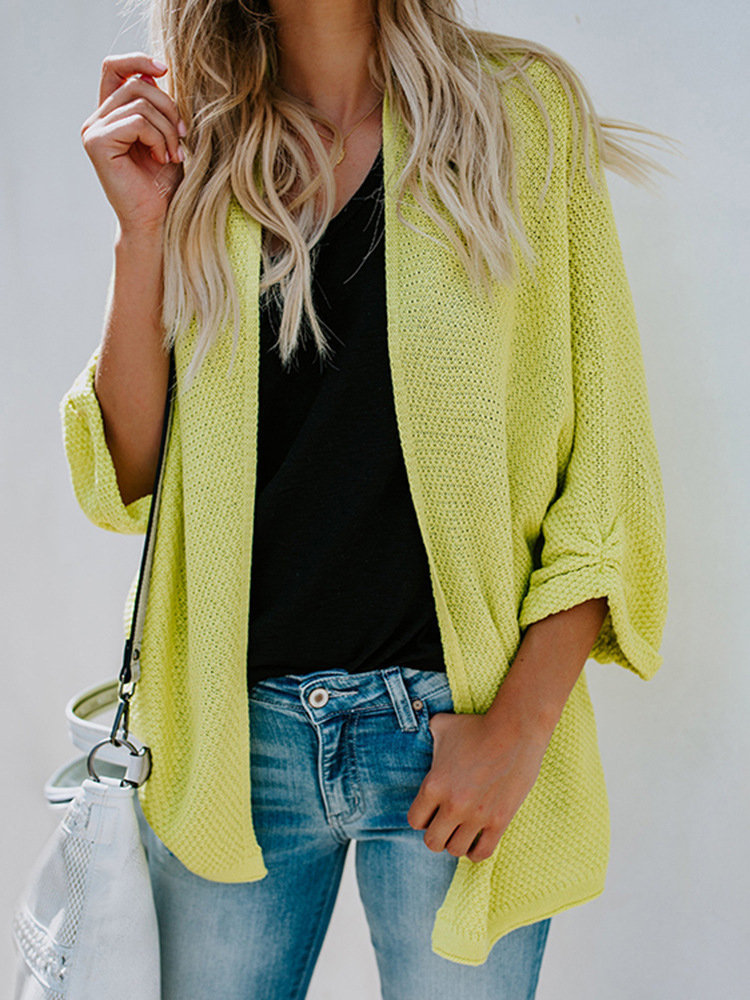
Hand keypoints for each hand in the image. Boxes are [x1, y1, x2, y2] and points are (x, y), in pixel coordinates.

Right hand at [80, 52, 185, 235]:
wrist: (156, 219)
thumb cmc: (163, 183)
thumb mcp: (165, 136)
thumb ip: (157, 106)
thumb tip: (154, 72)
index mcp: (110, 115)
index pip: (115, 68)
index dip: (138, 59)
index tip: (165, 69)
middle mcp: (97, 120)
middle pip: (136, 83)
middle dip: (168, 107)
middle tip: (182, 136)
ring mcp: (93, 131)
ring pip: (140, 103)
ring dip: (167, 129)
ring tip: (172, 154)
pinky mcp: (97, 143)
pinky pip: (137, 121)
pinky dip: (158, 139)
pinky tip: (161, 159)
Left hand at [406, 709, 549, 862]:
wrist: (515, 731)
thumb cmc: (477, 727)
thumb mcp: (442, 726)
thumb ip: (426, 733)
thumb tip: (421, 729)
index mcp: (434, 785)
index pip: (414, 821)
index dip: (421, 817)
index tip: (431, 811)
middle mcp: (452, 805)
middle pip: (432, 842)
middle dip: (436, 834)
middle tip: (445, 824)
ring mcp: (477, 816)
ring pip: (455, 850)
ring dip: (456, 842)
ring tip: (462, 831)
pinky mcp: (499, 821)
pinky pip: (482, 853)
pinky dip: (476, 852)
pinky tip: (476, 840)